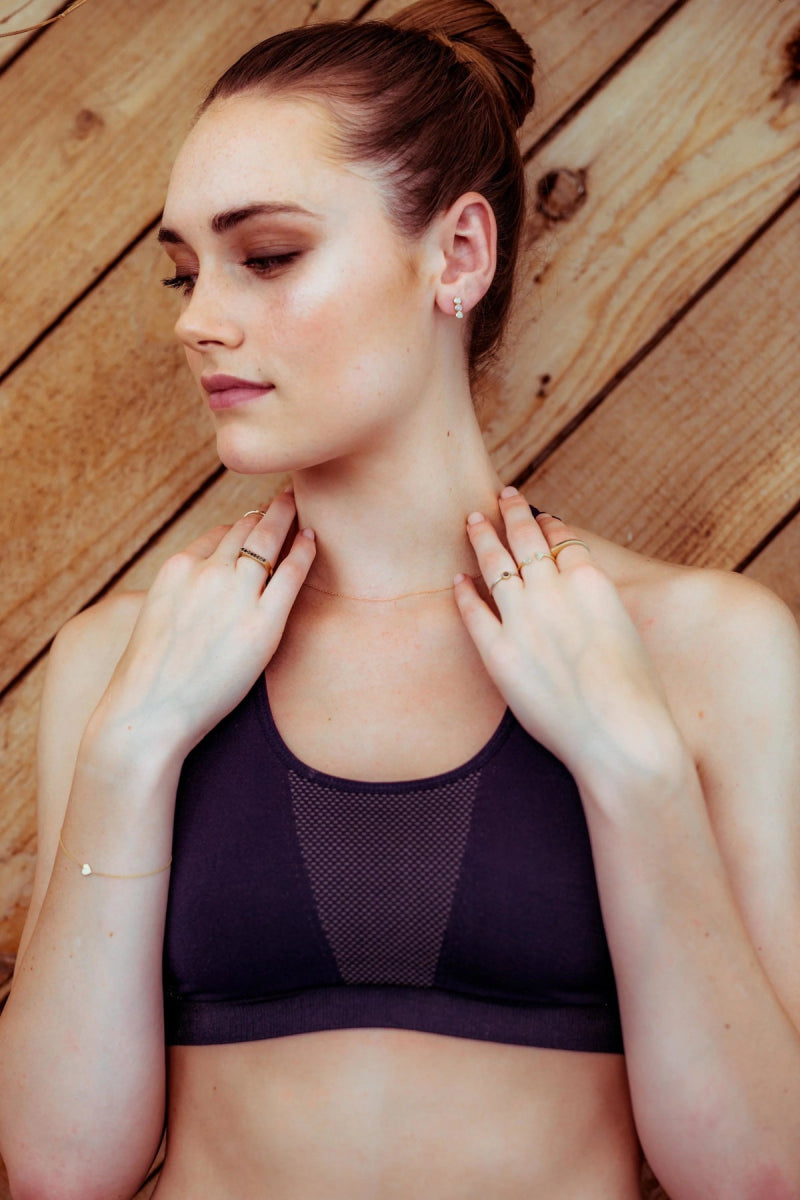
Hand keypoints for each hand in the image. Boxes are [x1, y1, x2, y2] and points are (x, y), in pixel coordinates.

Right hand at [93, 490, 314, 759]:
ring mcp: (235, 595)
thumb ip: (179, 598)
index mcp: (176, 570)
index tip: (255, 519)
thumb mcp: (155, 620)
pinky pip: (291, 574)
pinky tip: (313, 539)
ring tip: (301, 508)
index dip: (240, 526)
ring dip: (286, 519)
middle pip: (245, 529)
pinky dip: (304, 551)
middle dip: (268, 512)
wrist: (146, 714)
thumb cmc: (148, 681)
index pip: (217, 535)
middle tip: (287, 498)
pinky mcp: (262, 623)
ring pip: (268, 541)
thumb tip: (197, 600)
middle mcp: (206, 573)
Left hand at [454, 488, 680, 787]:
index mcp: (590, 581)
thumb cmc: (636, 693)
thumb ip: (599, 605)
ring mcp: (522, 620)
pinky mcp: (498, 652)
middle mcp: (552, 591)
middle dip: (514, 512)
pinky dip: (464, 591)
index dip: (549, 526)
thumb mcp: (626, 631)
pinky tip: (458, 579)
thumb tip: (584, 594)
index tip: (541, 517)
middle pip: (526, 539)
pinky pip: (473, 611)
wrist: (622, 737)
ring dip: (483, 536)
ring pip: (495, 563)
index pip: (563, 540)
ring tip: (473, 519)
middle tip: (504, 495)